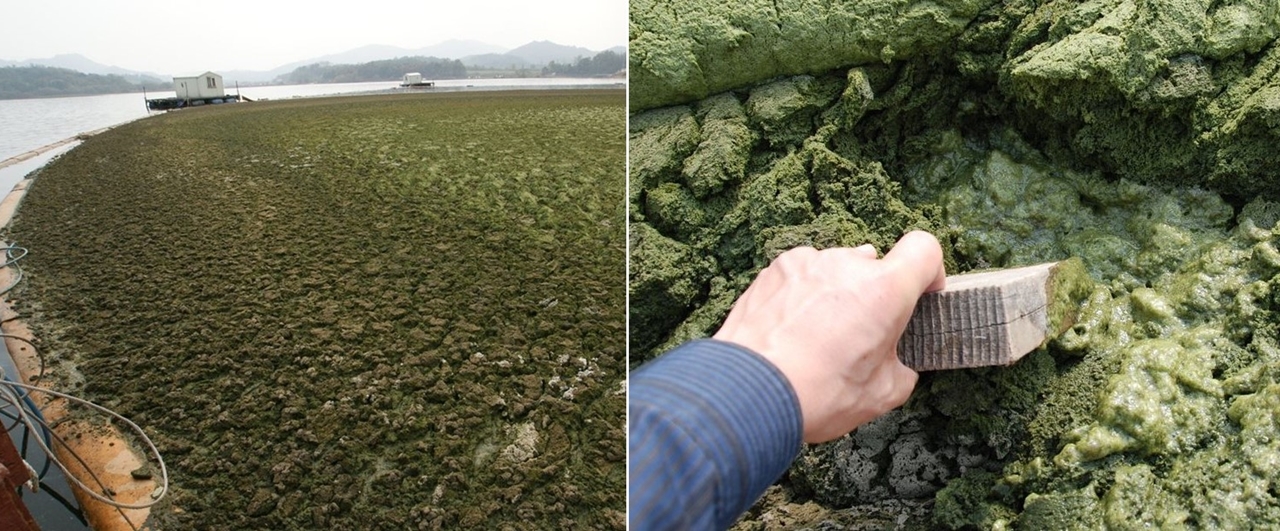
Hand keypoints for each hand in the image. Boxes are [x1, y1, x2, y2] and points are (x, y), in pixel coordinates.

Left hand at [713, 231, 945, 442]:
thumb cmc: (818, 393)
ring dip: (836, 294)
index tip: (919, 295)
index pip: (925, 248)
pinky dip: (804, 294)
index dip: (928, 272)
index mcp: (884, 290)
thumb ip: (902, 364)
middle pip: (875, 266)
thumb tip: (896, 360)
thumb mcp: (883, 393)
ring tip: (816, 337)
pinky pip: (804, 275)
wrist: (749, 392)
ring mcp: (808, 262)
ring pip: (837, 270)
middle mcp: (847, 264)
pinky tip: (791, 328)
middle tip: (858, 337)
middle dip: (873, 296)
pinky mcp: (776, 268)